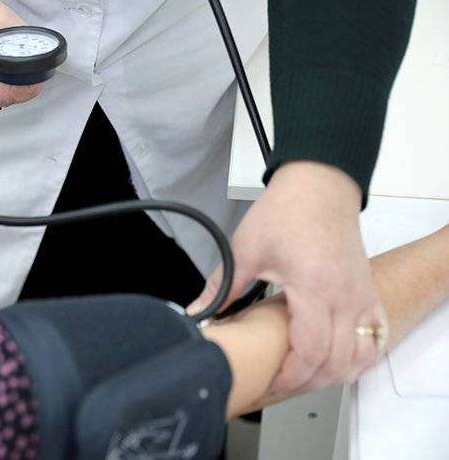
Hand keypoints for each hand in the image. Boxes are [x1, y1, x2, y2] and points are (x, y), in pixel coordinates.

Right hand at [0, 0, 42, 107]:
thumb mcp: (1, 18)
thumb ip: (22, 40)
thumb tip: (41, 55)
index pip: (1, 94)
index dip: (24, 89)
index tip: (39, 80)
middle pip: (0, 99)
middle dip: (20, 88)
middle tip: (36, 73)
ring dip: (10, 86)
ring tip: (19, 69)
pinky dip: (0, 82)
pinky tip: (4, 69)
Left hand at [188, 162, 386, 393]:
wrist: (319, 185)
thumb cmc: (287, 211)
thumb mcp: (245, 248)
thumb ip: (221, 286)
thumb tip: (196, 312)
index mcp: (315, 289)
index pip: (310, 352)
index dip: (289, 376)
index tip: (268, 383)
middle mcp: (345, 297)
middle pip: (336, 363)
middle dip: (306, 382)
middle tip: (278, 387)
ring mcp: (361, 296)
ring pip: (359, 355)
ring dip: (333, 373)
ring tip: (302, 376)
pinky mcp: (366, 291)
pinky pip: (374, 336)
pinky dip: (357, 355)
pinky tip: (335, 360)